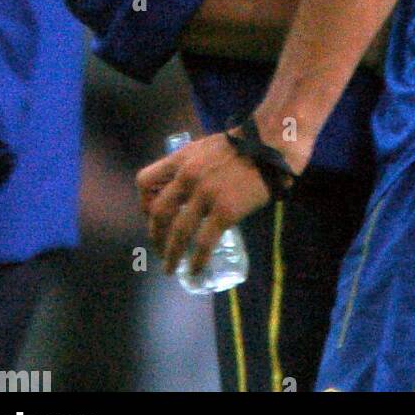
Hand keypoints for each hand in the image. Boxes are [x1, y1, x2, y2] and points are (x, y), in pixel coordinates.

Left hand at [136, 132, 270, 276]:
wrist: (270, 144)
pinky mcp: (225, 211)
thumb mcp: (206, 148)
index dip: (143, 202)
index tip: (151, 216)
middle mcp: (188, 176)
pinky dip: (197, 260)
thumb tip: (185, 191)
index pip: (145, 181)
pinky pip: (205, 242)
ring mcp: (206, 195)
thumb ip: (192, 166)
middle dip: (155, 235)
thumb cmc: (242, 144)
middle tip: (159, 249)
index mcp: (181, 159)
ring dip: (171, 255)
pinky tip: (195, 270)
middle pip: (159, 212)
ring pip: (178, 232)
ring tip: (171, 268)